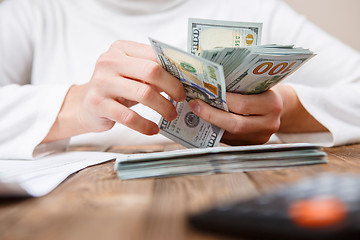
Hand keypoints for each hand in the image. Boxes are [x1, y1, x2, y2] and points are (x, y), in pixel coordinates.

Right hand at [42, 40, 185, 142]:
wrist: (85, 104)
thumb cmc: (116, 87)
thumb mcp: (132, 74)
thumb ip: (152, 71)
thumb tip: (184, 79)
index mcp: (121, 49)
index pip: (154, 55)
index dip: (174, 70)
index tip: (186, 82)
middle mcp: (109, 62)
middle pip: (151, 71)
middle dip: (172, 87)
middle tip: (181, 99)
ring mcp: (102, 82)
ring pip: (143, 94)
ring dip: (163, 107)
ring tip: (171, 115)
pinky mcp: (97, 104)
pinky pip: (129, 117)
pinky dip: (145, 125)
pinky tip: (153, 129)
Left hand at [188, 84, 327, 145]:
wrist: (280, 106)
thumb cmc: (263, 90)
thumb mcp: (257, 84)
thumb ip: (239, 86)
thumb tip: (208, 84)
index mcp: (272, 103)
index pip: (242, 104)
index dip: (220, 100)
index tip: (202, 94)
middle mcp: (270, 123)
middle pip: (235, 124)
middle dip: (211, 115)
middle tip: (195, 106)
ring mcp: (262, 137)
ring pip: (231, 134)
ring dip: (211, 124)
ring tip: (196, 113)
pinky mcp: (253, 144)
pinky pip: (232, 139)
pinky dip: (217, 130)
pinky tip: (207, 122)